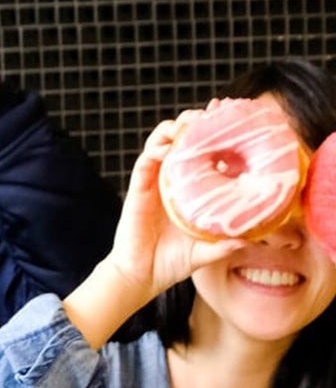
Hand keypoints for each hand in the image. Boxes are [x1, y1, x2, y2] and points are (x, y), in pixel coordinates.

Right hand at [109, 111, 246, 302]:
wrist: (141, 276)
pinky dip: (156, 150)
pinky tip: (168, 148)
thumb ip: (224, 245)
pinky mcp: (139, 188)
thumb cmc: (170, 262)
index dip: (213, 132)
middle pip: (181, 139)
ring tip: (188, 124)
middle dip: (194, 121)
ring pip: (161, 141)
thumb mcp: (205, 252)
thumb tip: (249, 239)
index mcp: (189, 191)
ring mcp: (154, 182)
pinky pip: (145, 161)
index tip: (228, 117)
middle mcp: (172, 181)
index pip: (201, 152)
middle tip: (211, 112)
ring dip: (174, 128)